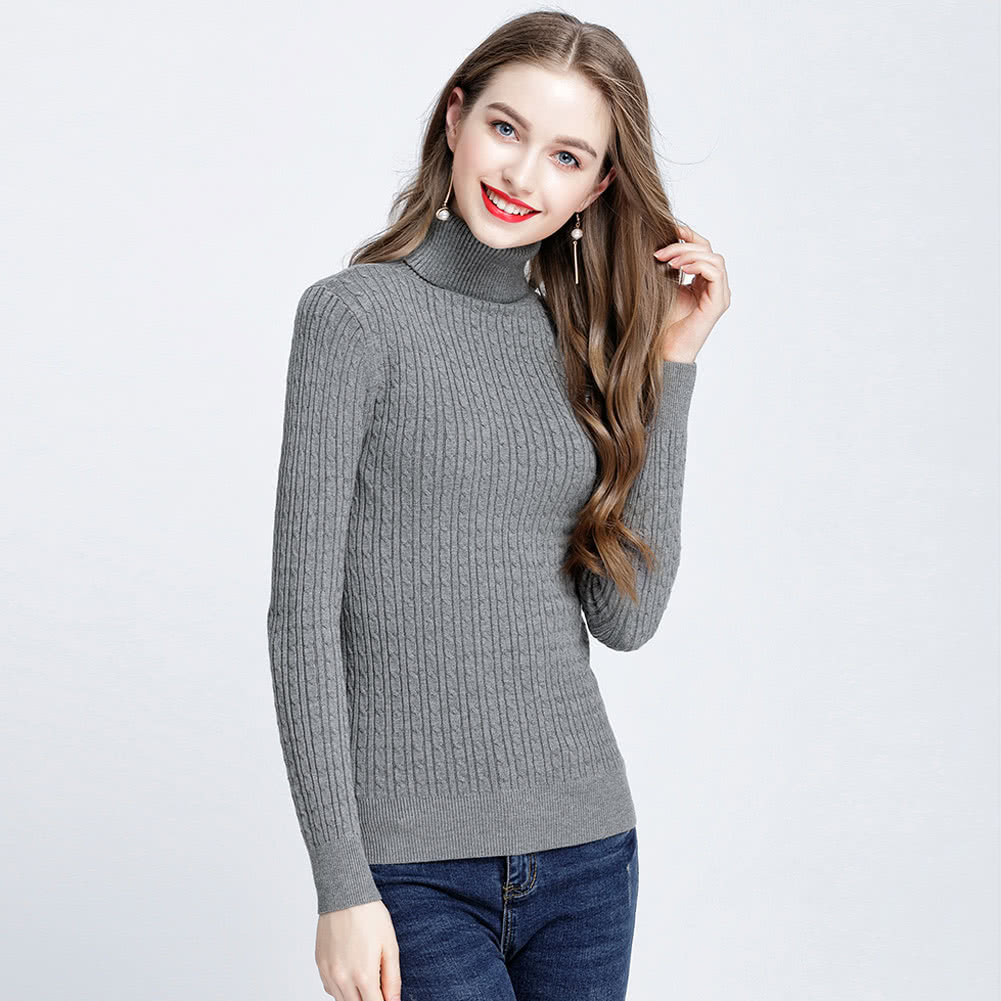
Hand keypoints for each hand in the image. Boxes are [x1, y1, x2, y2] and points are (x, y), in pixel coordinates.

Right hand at [315, 900, 401, 999]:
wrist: (345, 895)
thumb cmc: (370, 916)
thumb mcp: (390, 946)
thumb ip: (393, 978)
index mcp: (363, 975)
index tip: (387, 997)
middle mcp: (343, 978)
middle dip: (370, 998)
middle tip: (377, 986)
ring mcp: (329, 973)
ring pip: (342, 1000)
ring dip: (355, 996)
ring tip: (365, 976)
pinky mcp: (320, 965)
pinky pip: (330, 988)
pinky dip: (341, 988)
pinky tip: (351, 973)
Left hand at [652, 223, 730, 362]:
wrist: (663, 352)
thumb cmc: (660, 324)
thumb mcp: (662, 288)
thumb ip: (667, 267)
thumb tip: (656, 242)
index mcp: (702, 282)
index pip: (701, 249)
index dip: (687, 236)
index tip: (667, 229)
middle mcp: (714, 287)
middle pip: (707, 251)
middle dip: (683, 245)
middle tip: (660, 251)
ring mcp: (719, 295)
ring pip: (714, 258)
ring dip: (690, 254)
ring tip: (669, 261)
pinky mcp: (718, 303)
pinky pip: (715, 273)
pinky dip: (698, 265)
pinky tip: (680, 268)